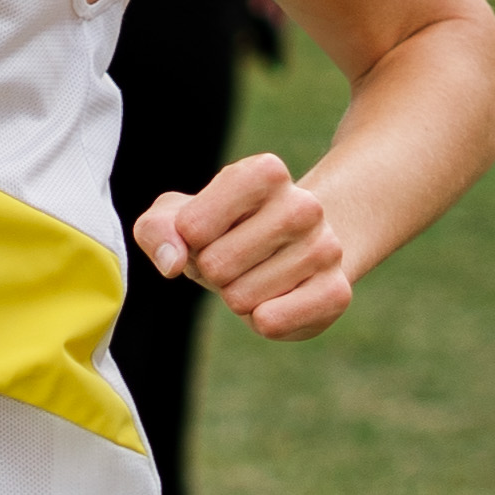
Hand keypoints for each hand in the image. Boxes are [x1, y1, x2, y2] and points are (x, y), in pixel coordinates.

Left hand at [135, 153, 355, 340]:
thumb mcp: (178, 217)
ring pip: (240, 298)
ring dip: (237, 295)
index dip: (189, 239)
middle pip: (215, 265)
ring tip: (258, 274)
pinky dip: (260, 319)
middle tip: (235, 259)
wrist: (292, 250)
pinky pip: (271, 322)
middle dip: (212, 270)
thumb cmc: (224, 229)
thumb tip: (172, 262)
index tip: (208, 231)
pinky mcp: (336, 292)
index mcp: (266, 172)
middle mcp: (303, 205)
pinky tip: (276, 298)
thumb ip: (157, 230)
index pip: (193, 226)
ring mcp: (325, 248)